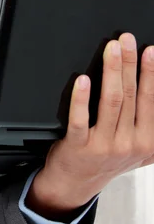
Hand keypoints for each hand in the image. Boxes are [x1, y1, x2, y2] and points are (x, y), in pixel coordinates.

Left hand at [26, 33, 153, 219]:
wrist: (77, 183)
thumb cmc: (106, 158)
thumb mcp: (138, 147)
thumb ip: (147, 122)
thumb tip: (152, 85)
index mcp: (147, 142)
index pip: (151, 100)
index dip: (150, 72)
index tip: (149, 50)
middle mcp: (129, 144)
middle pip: (131, 95)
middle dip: (129, 63)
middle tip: (126, 40)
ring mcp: (104, 146)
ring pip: (111, 102)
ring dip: (111, 71)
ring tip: (111, 49)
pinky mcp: (79, 146)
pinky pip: (80, 119)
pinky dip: (81, 98)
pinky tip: (82, 80)